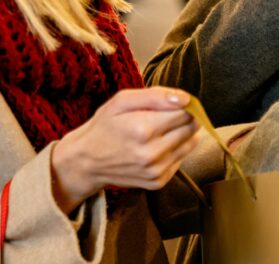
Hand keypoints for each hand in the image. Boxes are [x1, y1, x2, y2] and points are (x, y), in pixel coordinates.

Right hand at [50, 87, 201, 212]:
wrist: (87, 161)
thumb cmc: (105, 126)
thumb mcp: (123, 101)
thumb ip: (156, 96)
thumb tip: (185, 99)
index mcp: (143, 129)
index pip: (186, 112)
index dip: (183, 104)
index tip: (173, 103)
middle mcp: (152, 153)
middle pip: (191, 128)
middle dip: (185, 118)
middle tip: (166, 115)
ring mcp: (156, 171)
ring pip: (190, 144)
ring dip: (181, 134)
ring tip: (160, 130)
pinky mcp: (158, 182)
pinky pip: (181, 160)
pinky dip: (174, 150)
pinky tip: (157, 146)